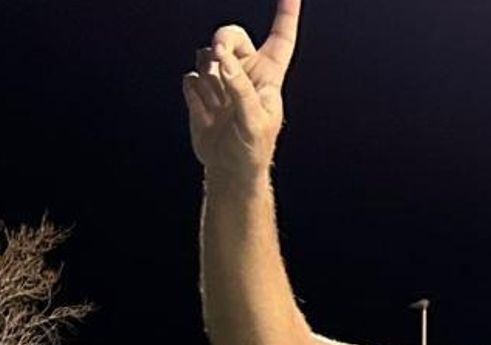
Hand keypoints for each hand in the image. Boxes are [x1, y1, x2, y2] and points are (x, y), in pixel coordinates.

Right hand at [182, 0, 301, 177]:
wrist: (229, 168)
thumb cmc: (252, 147)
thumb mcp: (254, 122)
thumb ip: (240, 89)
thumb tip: (221, 60)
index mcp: (268, 75)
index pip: (281, 38)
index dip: (286, 15)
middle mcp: (245, 72)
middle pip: (231, 36)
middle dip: (223, 38)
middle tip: (218, 52)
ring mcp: (221, 80)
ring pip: (206, 55)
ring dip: (207, 72)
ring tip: (218, 102)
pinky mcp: (200, 91)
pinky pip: (190, 77)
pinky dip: (194, 92)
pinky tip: (205, 112)